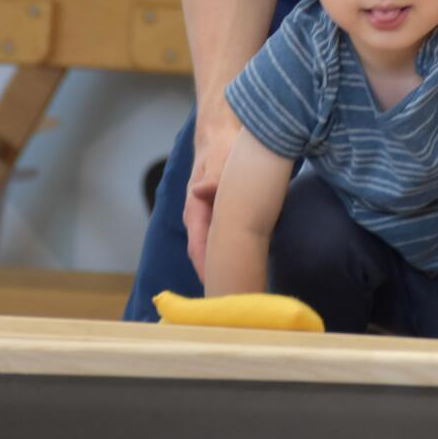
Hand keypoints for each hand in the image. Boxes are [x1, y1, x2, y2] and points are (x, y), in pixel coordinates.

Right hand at [184, 108, 242, 281]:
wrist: (221, 133)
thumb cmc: (222, 147)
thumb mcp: (220, 160)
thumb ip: (213, 178)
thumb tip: (202, 191)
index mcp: (196, 209)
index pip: (199, 248)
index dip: (208, 271)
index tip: (219, 291)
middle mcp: (198, 219)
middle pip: (204, 257)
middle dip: (216, 279)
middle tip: (232, 305)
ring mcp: (207, 219)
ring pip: (212, 251)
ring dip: (221, 270)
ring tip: (237, 295)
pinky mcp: (218, 217)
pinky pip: (220, 242)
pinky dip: (227, 257)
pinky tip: (241, 270)